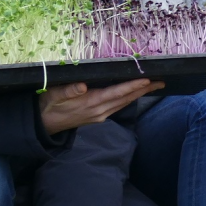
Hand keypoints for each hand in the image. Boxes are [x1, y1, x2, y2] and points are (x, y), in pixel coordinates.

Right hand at [38, 77, 160, 133]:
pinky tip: (135, 94)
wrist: (43, 124)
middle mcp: (99, 111)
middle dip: (144, 90)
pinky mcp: (98, 117)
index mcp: (90, 103)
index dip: (132, 86)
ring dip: (139, 94)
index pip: (116, 93)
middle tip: (162, 82)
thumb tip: (82, 86)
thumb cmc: (48, 105)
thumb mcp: (53, 95)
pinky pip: (118, 106)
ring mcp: (99, 115)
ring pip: (124, 103)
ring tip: (154, 86)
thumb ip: (68, 90)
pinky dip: (129, 98)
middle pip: (126, 99)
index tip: (147, 81)